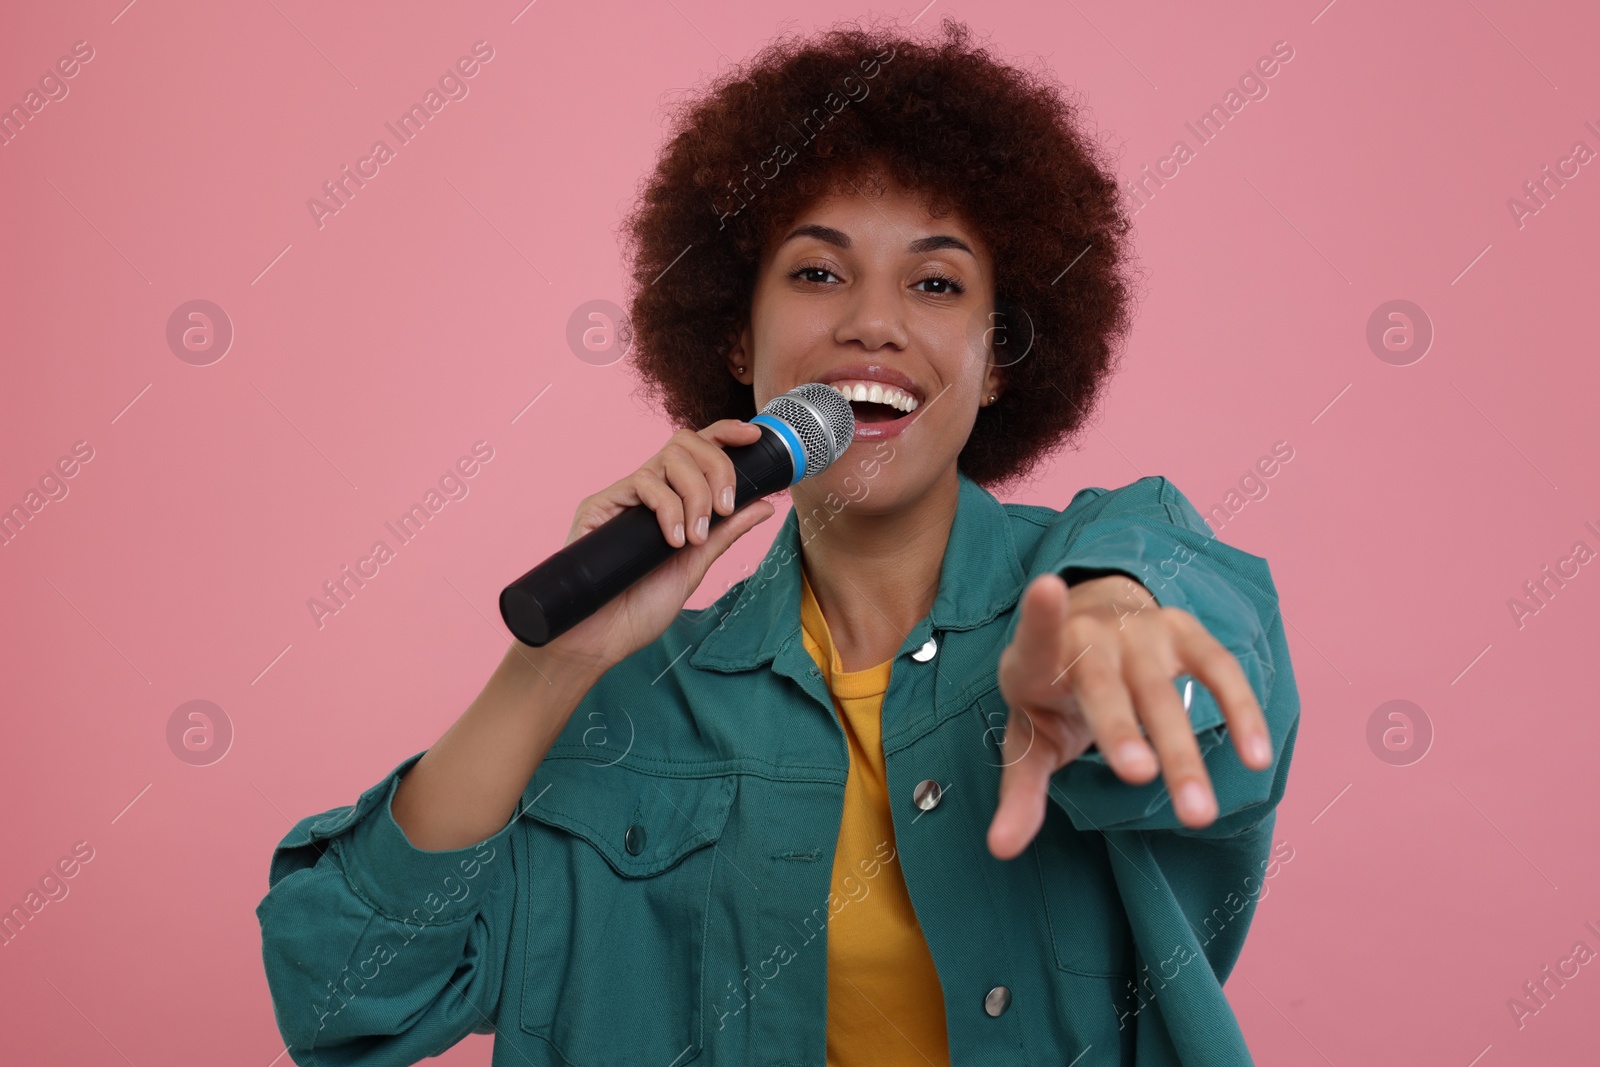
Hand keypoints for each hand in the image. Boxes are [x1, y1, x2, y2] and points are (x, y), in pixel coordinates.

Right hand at [538, 420, 776, 672]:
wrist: (602, 637)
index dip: (725, 434)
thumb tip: (766, 504)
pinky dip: (668, 509)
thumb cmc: (641, 606)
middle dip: (717, 468)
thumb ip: (726, 532)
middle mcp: (648, 492)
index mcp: (672, 501)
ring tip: (694, 538)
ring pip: (669, 458)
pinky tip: (672, 540)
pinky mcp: (600, 504)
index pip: (698, 450)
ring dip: (695, 495)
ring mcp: (624, 496)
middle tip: (724, 509)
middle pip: (687, 443)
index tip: (752, 436)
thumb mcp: (696, 565)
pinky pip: (643, 482)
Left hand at [986, 572, 1272, 858]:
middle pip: (1106, 688)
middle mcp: (1091, 636)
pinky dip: (1239, 711)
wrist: (1090, 622)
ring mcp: (1141, 633)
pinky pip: (1219, 671)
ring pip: (1164, 692)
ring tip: (1200, 814)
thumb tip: (1001, 849)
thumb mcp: (1029, 737)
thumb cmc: (1053, 692)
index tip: (1045, 588)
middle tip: (1140, 777)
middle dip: (1122, 731)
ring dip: (1183, 751)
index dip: (1040, 616)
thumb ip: (1019, 792)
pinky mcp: (1185, 634)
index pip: (1036, 636)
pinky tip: (1256, 757)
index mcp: (1041, 656)